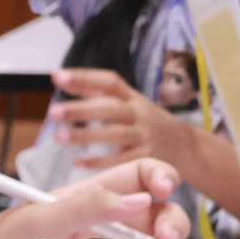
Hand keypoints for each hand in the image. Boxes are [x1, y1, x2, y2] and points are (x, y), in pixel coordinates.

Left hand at [48, 68, 199, 173]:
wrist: (186, 146)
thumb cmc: (146, 121)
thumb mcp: (128, 102)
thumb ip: (97, 92)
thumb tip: (60, 76)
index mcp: (131, 97)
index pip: (110, 82)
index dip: (85, 78)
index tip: (58, 76)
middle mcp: (138, 113)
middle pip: (110, 108)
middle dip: (82, 109)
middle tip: (53, 111)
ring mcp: (144, 135)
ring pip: (115, 134)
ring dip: (86, 135)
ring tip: (58, 136)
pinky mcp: (147, 157)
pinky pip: (122, 160)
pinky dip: (100, 162)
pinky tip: (77, 162)